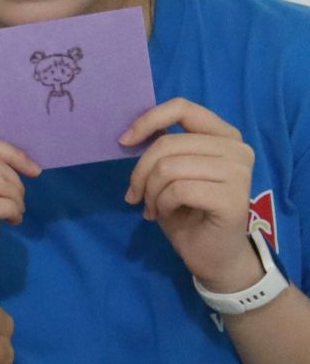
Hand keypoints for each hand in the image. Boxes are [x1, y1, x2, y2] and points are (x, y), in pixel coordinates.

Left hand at [122, 98, 261, 291]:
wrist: (212, 254)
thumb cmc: (188, 211)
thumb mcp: (170, 172)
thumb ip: (163, 147)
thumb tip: (132, 132)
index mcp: (224, 135)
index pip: (182, 108)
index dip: (148, 121)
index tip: (124, 142)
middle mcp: (237, 149)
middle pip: (168, 144)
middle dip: (141, 172)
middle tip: (135, 196)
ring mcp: (240, 172)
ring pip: (169, 167)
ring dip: (150, 192)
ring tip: (153, 208)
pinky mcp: (234, 197)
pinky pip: (178, 190)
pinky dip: (162, 204)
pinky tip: (166, 215)